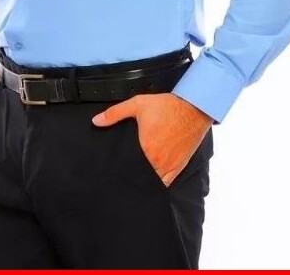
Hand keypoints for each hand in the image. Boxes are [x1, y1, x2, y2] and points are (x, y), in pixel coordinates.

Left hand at [91, 93, 213, 186]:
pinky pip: (166, 183)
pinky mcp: (179, 167)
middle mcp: (157, 161)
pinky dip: (158, 184)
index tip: (113, 172)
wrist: (193, 107)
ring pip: (153, 183)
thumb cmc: (167, 106)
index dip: (120, 171)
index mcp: (146, 148)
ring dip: (144, 182)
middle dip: (131, 177)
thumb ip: (115, 113)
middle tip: (122, 178)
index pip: (128, 167)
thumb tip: (96, 121)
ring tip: (134, 181)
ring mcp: (169, 166)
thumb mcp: (138, 104)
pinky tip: (151, 182)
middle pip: (140, 177)